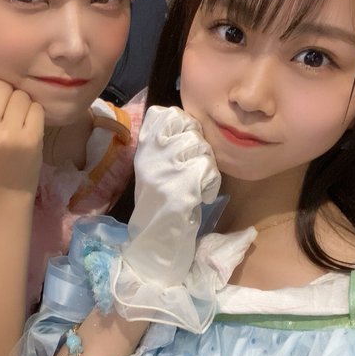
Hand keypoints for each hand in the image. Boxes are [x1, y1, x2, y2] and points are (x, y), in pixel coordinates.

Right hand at [0, 52, 44, 193]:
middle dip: (6, 96)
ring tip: (15, 124)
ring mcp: (6, 134)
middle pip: (2, 84)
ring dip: (22, 105)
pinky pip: (36, 107)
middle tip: (3, 118)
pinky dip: (34, 115)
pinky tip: (27, 130)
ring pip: (21, 94)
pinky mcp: (29, 138)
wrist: (5, 186)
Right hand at [124, 105, 220, 286]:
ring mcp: (164, 172)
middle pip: (191, 131)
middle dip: (200, 149)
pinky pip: (208, 171)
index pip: (167, 114)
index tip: (186, 143)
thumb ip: (166, 141)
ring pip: (202, 149)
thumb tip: (187, 118)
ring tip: (195, 184)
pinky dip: (210, 184)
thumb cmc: (162, 202)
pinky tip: (200, 196)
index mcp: (144, 148)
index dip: (184, 125)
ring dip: (207, 166)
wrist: (157, 241)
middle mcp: (150, 156)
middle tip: (192, 170)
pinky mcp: (180, 190)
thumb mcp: (156, 165)